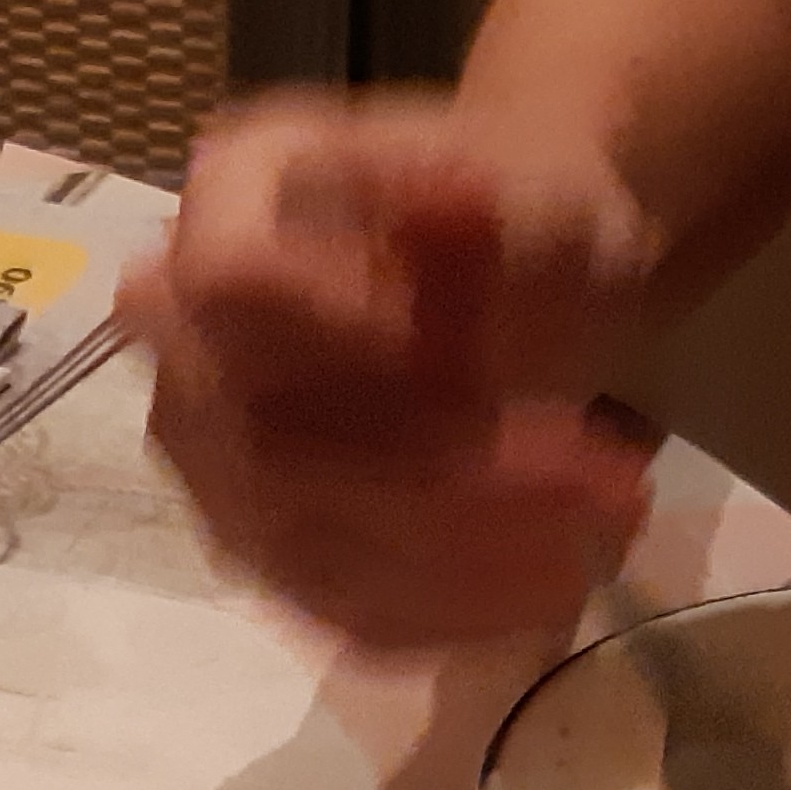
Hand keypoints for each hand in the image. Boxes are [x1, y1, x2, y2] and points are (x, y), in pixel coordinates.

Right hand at [119, 91, 663, 651]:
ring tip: (605, 525)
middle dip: (443, 482)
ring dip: (462, 562)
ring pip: (304, 546)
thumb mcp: (533, 174)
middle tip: (603, 476)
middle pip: (265, 447)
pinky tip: (554, 587)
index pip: (228, 285)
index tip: (467, 361)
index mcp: (233, 201)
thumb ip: (486, 194)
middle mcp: (185, 336)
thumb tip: (452, 197)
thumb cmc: (520, 209)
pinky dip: (450, 614)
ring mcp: (211, 454)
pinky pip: (333, 609)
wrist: (521, 272)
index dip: (328, 332)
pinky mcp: (262, 545)